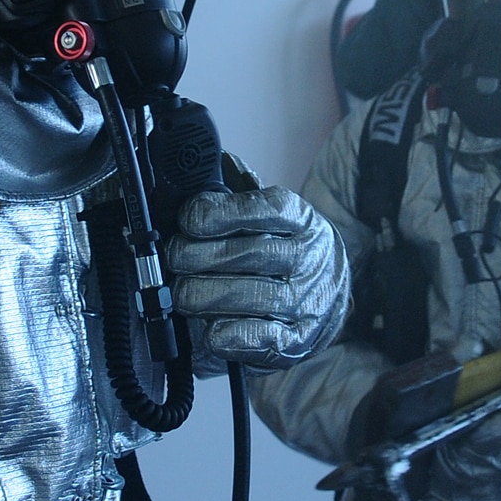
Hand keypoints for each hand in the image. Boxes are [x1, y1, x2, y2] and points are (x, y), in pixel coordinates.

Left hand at [165, 186, 348, 372]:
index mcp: (301, 219)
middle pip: (250, 254)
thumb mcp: (271, 215)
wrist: (326, 299)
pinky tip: (209, 328)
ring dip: (203, 296)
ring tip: (183, 294)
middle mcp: (308, 258)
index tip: (188, 218)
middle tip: (174, 258)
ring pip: (249, 296)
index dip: (220, 213)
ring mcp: (306, 301)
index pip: (265, 208)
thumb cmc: (283, 250)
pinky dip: (226, 334)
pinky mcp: (298, 340)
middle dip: (197, 256)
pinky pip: (259, 338)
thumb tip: (217, 160)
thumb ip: (239, 190)